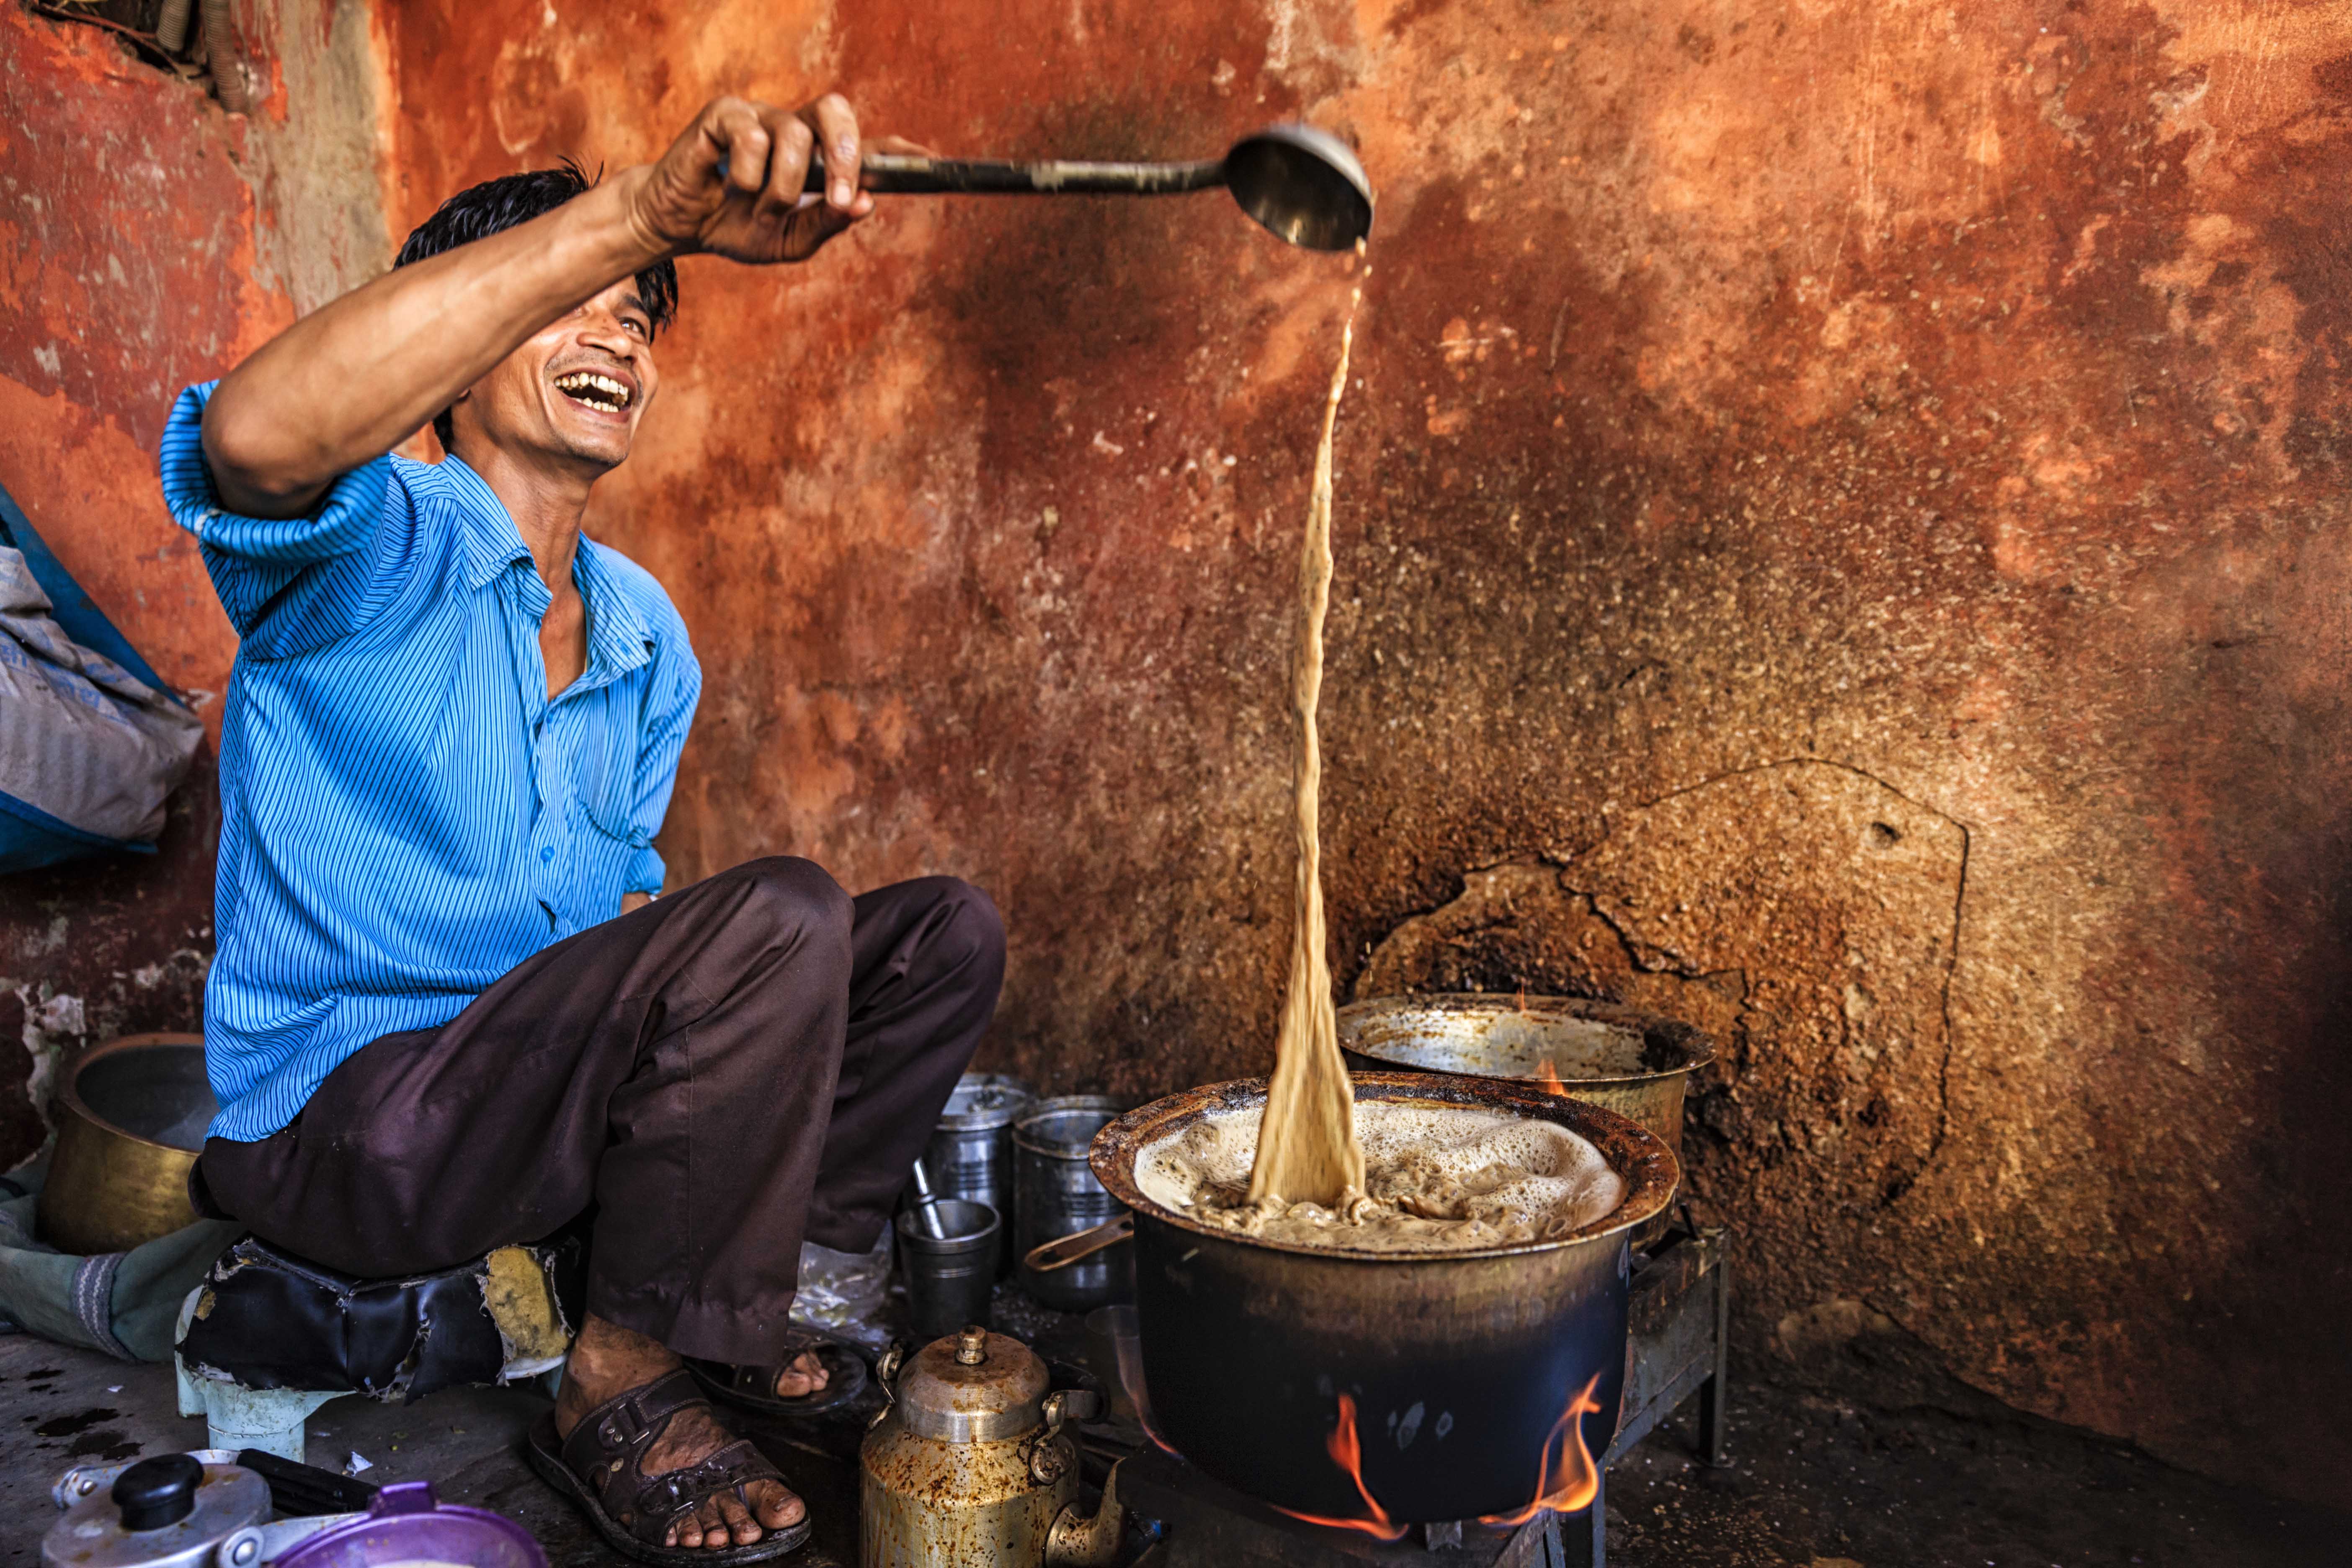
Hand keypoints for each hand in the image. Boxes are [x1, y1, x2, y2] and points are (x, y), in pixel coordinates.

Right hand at [628, 94, 876, 263]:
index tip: (929, 163)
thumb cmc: (738, 228)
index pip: (867, 144)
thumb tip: (866, 204)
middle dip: (845, 153)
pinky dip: (746, 176)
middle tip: (841, 196)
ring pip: (793, 135)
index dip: (899, 151)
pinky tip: (729, 187)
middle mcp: (795, 129)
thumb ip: (827, 223)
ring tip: (761, 208)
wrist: (680, 227)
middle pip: (835, 110)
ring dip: (782, 187)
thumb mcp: (789, 240)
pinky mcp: (726, 113)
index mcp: (818, 158)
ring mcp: (761, 116)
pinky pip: (752, 138)